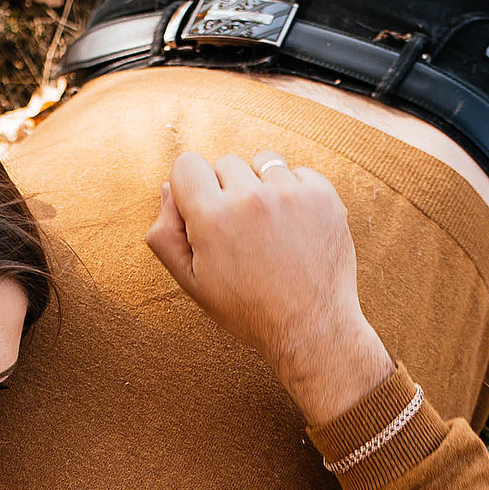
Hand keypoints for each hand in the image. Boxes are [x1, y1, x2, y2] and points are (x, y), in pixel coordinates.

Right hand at [145, 149, 393, 426]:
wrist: (310, 327)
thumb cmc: (246, 308)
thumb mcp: (192, 283)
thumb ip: (166, 234)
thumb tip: (168, 187)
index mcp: (212, 218)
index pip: (187, 164)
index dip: (192, 188)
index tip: (205, 213)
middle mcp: (250, 198)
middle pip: (225, 162)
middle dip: (227, 190)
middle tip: (242, 232)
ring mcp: (290, 194)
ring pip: (263, 162)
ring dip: (261, 186)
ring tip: (269, 227)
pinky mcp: (322, 196)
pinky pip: (297, 172)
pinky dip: (294, 193)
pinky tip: (294, 228)